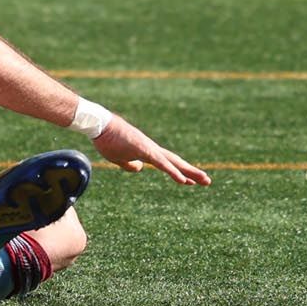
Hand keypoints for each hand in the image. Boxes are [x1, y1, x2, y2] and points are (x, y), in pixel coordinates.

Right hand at [92, 114, 210, 185]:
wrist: (99, 125)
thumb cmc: (106, 139)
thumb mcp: (117, 157)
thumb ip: (128, 164)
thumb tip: (139, 168)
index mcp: (146, 151)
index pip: (168, 163)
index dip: (180, 172)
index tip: (191, 181)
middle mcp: (152, 149)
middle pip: (176, 162)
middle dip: (192, 172)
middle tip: (208, 181)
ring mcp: (149, 148)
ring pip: (174, 163)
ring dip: (190, 172)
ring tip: (205, 180)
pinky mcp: (144, 150)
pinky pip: (162, 164)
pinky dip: (173, 172)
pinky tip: (183, 180)